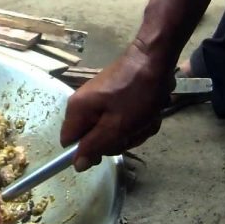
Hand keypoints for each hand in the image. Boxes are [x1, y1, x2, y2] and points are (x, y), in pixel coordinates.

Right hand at [60, 41, 175, 170]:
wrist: (155, 59)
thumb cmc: (135, 93)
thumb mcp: (116, 126)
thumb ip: (94, 146)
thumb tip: (76, 164)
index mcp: (77, 109)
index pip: (69, 143)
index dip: (86, 151)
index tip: (106, 150)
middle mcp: (84, 104)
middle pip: (93, 138)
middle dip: (117, 139)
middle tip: (132, 129)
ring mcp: (100, 100)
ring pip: (112, 131)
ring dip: (132, 131)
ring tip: (145, 118)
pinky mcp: (115, 98)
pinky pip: (123, 120)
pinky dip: (137, 120)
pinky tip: (148, 112)